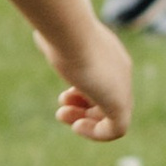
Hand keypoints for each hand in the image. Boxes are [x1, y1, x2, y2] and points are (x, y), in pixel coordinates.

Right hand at [36, 22, 132, 142]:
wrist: (71, 31)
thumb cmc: (58, 31)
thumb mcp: (56, 35)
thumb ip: (54, 41)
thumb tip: (42, 37)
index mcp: (108, 54)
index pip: (102, 81)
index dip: (83, 93)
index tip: (65, 96)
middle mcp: (119, 70)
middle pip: (107, 99)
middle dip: (82, 109)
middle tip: (61, 110)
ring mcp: (122, 86)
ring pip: (112, 115)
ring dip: (85, 121)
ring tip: (62, 115)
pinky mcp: (120, 103)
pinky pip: (117, 129)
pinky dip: (96, 133)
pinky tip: (77, 127)